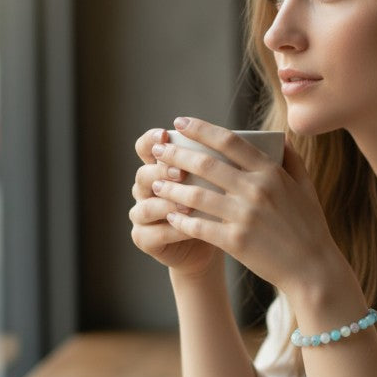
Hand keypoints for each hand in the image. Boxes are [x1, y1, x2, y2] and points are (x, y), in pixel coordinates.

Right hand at [129, 127, 220, 276]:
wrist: (216, 241)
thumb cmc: (218, 205)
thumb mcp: (219, 180)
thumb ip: (216, 163)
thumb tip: (234, 140)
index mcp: (160, 168)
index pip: (145, 147)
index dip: (151, 140)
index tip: (165, 135)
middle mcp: (147, 188)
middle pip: (143, 175)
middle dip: (161, 173)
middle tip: (181, 173)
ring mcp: (142, 214)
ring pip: (145, 206)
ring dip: (167, 205)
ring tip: (188, 206)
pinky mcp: (144, 238)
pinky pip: (153, 233)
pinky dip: (173, 230)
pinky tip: (190, 228)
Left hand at [148, 117, 343, 295]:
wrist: (312, 269)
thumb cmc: (309, 227)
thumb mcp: (305, 188)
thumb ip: (291, 160)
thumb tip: (280, 138)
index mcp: (271, 172)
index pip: (229, 140)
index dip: (200, 128)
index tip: (180, 122)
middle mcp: (256, 190)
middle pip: (205, 163)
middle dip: (175, 153)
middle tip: (157, 149)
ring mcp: (245, 216)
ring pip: (196, 194)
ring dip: (170, 186)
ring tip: (155, 182)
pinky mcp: (236, 241)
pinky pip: (199, 225)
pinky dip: (180, 218)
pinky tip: (170, 214)